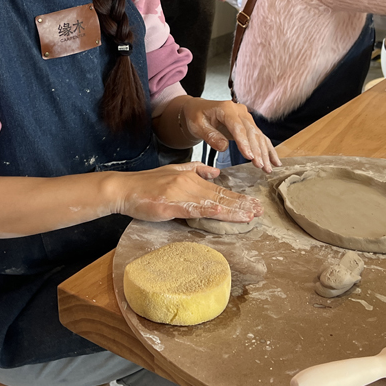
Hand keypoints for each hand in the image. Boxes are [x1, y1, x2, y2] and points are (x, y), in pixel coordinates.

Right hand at [110, 162, 262, 221]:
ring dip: (233, 210)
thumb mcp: (174, 171)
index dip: (238, 198)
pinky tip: (223, 214)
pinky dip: (211, 211)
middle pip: (221, 196)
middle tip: (260, 212)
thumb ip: (196, 170)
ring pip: (213, 203)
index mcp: (192, 177)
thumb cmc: (147, 184)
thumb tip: (215, 173)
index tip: (253, 204)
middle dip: (242, 205)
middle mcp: (191, 183)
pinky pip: (196, 209)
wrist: (125, 188)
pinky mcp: (172, 204)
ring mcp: (182, 193)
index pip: (220, 189)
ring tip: (249, 216)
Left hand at [181, 98, 280, 172]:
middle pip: (251, 132)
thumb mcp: (198, 126)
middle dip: (257, 151)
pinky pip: (260, 138)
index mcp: (227, 109)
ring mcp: (246, 118)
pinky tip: (275, 161)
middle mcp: (240, 111)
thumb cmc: (196, 117)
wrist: (198, 110)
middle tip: (261, 166)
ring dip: (265, 153)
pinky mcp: (249, 125)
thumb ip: (210, 136)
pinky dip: (268, 150)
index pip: (238, 127)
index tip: (249, 157)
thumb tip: (223, 147)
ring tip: (268, 169)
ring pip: (258, 136)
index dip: (244, 142)